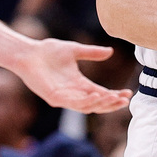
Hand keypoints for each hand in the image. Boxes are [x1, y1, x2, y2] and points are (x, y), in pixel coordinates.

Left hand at [12, 39, 131, 113]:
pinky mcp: (54, 97)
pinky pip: (72, 103)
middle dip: (111, 103)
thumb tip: (111, 51)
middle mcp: (73, 93)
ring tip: (113, 97)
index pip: (101, 93)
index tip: (128, 93)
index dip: (114, 95)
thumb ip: (92, 53)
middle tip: (125, 100)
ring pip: (86, 106)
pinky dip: (85, 101)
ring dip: (101, 103)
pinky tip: (95, 95)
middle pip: (97, 103)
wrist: (29, 53)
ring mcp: (63, 97)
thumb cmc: (48, 51)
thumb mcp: (75, 50)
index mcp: (79, 84)